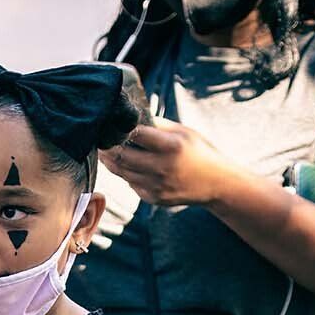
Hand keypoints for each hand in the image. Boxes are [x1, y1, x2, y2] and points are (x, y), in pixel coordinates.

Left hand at [100, 118, 230, 208]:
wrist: (216, 183)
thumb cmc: (198, 151)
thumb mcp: (182, 131)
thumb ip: (156, 125)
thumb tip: (130, 116)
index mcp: (171, 146)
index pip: (134, 134)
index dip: (118, 128)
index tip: (108, 123)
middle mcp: (162, 168)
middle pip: (122, 156)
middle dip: (106, 147)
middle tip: (97, 139)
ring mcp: (157, 186)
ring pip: (122, 172)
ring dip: (110, 161)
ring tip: (104, 150)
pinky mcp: (154, 198)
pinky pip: (131, 184)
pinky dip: (125, 174)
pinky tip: (123, 165)